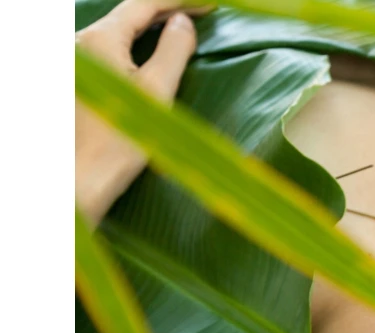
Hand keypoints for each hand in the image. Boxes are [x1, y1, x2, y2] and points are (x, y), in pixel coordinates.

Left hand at [75, 0, 211, 223]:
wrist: (77, 180)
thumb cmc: (120, 140)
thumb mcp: (157, 91)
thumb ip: (173, 50)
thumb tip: (183, 23)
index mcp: (100, 40)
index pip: (143, 4)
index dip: (178, 1)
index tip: (208, 6)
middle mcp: (79, 43)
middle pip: (127, 16)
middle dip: (164, 12)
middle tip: (199, 14)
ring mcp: (73, 61)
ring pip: (116, 32)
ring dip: (148, 28)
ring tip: (179, 29)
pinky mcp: (74, 79)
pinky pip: (106, 49)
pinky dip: (132, 44)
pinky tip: (148, 52)